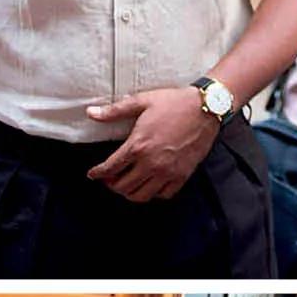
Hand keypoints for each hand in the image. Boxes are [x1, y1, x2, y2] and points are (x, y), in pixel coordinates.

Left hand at [87, 86, 216, 200]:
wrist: (206, 109)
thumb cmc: (174, 103)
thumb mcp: (141, 101)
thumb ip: (114, 111)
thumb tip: (91, 113)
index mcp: (138, 145)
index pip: (110, 168)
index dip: (97, 173)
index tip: (93, 174)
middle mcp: (151, 163)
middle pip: (123, 186)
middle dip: (111, 185)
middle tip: (109, 179)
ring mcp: (167, 172)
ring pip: (141, 195)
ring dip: (129, 193)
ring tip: (126, 185)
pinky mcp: (182, 175)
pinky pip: (163, 194)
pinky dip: (153, 193)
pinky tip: (149, 185)